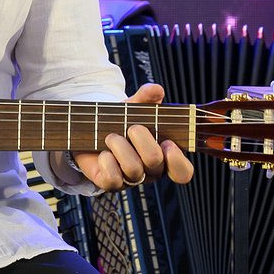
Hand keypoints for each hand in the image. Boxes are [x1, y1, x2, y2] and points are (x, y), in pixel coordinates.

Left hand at [72, 83, 193, 190]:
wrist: (90, 131)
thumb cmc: (119, 122)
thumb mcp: (133, 108)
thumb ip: (145, 98)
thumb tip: (156, 89)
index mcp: (163, 155)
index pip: (183, 172)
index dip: (177, 160)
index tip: (167, 142)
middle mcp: (149, 171)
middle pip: (155, 162)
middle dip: (142, 140)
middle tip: (131, 128)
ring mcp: (131, 179)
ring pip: (134, 169)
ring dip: (120, 146)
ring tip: (110, 136)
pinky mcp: (111, 183)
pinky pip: (113, 179)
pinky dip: (107, 162)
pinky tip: (103, 152)